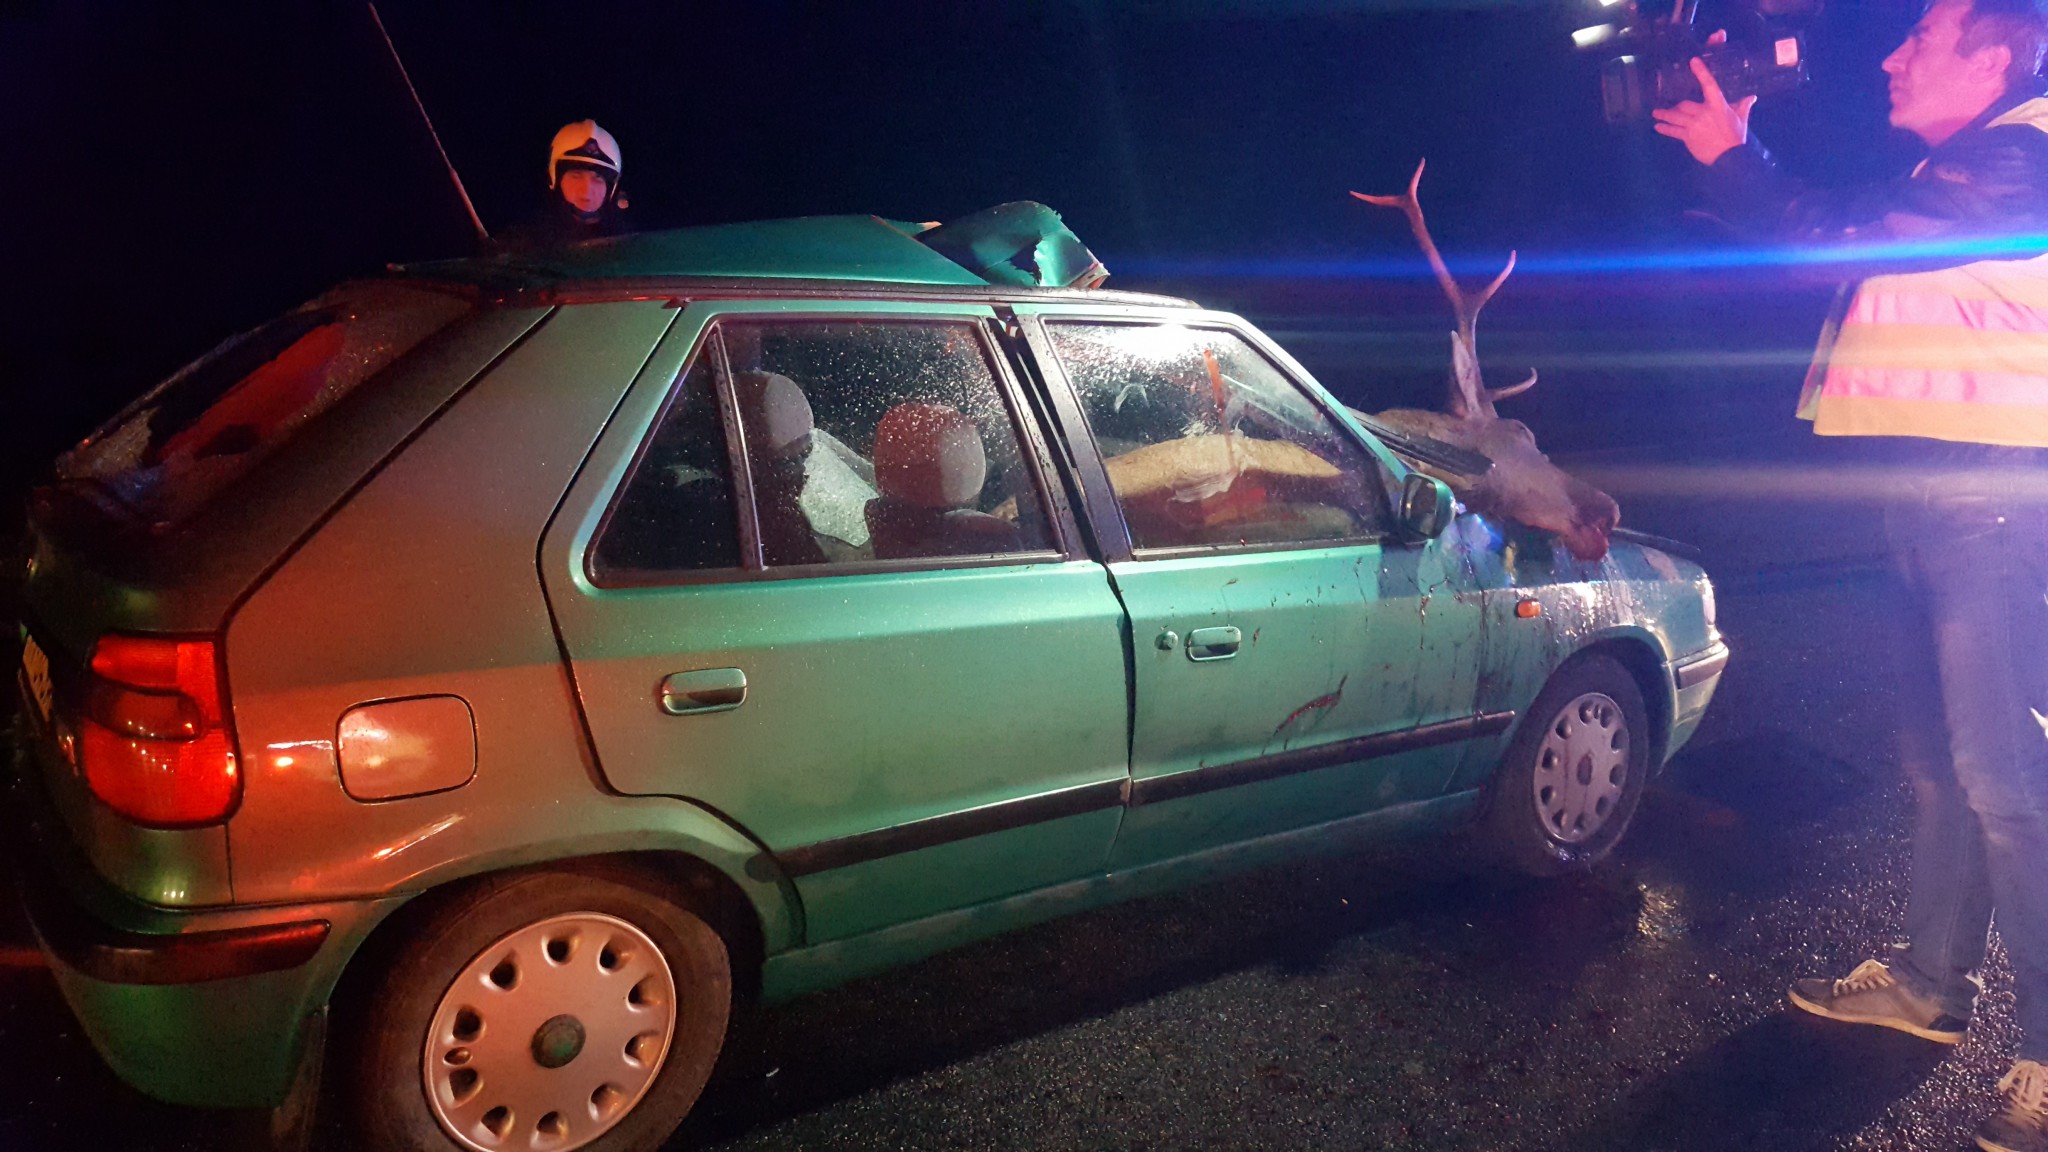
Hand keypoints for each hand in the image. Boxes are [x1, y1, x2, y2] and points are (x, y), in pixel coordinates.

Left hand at [1651, 45, 1756, 166]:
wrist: (1731, 158)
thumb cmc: (1736, 137)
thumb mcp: (1741, 119)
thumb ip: (1743, 105)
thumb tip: (1752, 97)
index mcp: (1718, 105)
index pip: (1709, 85)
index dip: (1701, 72)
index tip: (1693, 61)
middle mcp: (1704, 113)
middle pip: (1684, 104)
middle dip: (1677, 106)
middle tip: (1671, 107)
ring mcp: (1694, 125)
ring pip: (1675, 117)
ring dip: (1664, 115)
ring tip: (1655, 113)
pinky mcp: (1688, 137)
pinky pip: (1673, 131)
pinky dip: (1665, 128)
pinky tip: (1658, 126)